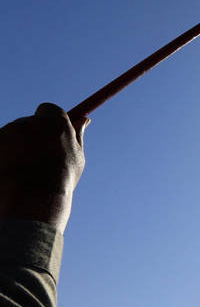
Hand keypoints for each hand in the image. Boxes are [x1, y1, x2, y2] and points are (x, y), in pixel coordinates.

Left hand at [0, 103, 87, 232]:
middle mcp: (29, 121)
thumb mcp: (76, 157)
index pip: (49, 109)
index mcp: (53, 121)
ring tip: (26, 172)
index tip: (53, 132)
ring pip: (13, 137)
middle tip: (39, 157)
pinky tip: (12, 172)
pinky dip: (5, 157)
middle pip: (30, 123)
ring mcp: (7, 132)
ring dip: (18, 148)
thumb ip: (77, 136)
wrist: (30, 197)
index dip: (51, 121)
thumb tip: (84, 121)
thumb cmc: (59, 179)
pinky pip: (2, 146)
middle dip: (33, 136)